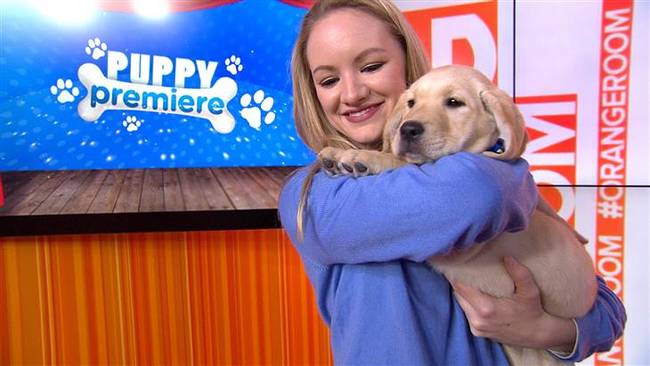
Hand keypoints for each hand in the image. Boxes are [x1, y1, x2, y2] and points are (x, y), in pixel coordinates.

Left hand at [451, 256, 575, 350]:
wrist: (537, 335)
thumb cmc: (533, 311)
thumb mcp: (530, 291)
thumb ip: (520, 274)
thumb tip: (507, 257)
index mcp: (486, 309)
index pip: (460, 288)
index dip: (457, 275)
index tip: (457, 264)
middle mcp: (477, 320)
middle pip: (458, 295)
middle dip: (459, 282)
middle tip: (463, 270)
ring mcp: (476, 328)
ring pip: (461, 304)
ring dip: (464, 293)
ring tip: (469, 281)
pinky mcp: (477, 332)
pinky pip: (467, 313)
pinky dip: (469, 304)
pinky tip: (476, 296)